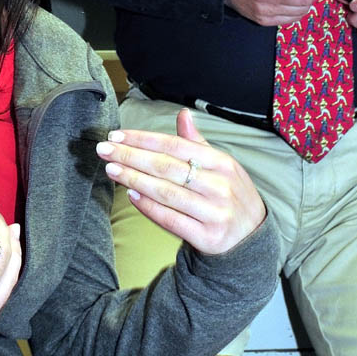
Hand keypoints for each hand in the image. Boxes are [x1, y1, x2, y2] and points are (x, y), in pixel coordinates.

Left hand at [96, 110, 265, 254]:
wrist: (252, 240)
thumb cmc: (229, 195)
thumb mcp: (222, 166)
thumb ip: (197, 143)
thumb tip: (183, 115)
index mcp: (222, 163)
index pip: (175, 145)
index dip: (143, 139)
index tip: (117, 135)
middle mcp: (219, 186)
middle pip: (167, 167)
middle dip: (131, 156)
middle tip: (104, 149)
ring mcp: (214, 213)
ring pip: (166, 192)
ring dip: (134, 179)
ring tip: (111, 169)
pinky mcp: (207, 238)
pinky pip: (171, 220)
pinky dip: (149, 207)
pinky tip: (131, 195)